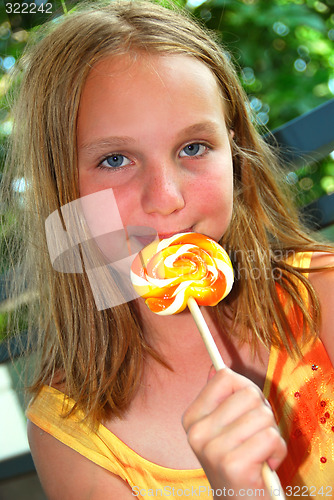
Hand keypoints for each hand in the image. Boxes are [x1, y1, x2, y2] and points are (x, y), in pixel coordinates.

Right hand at [182, 368, 286, 497]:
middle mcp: (196, 432)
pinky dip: (277, 451)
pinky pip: (270, 437)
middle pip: (248, 393)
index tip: (245, 412)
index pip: (225, 377)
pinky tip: (265, 465)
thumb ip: (221, 398)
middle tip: (254, 436)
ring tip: (259, 452)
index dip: (245, 391)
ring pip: (263, 415)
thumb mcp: (225, 428)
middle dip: (262, 413)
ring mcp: (212, 449)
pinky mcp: (233, 465)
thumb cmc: (238, 462)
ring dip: (271, 435)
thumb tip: (214, 367)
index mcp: (192, 418)